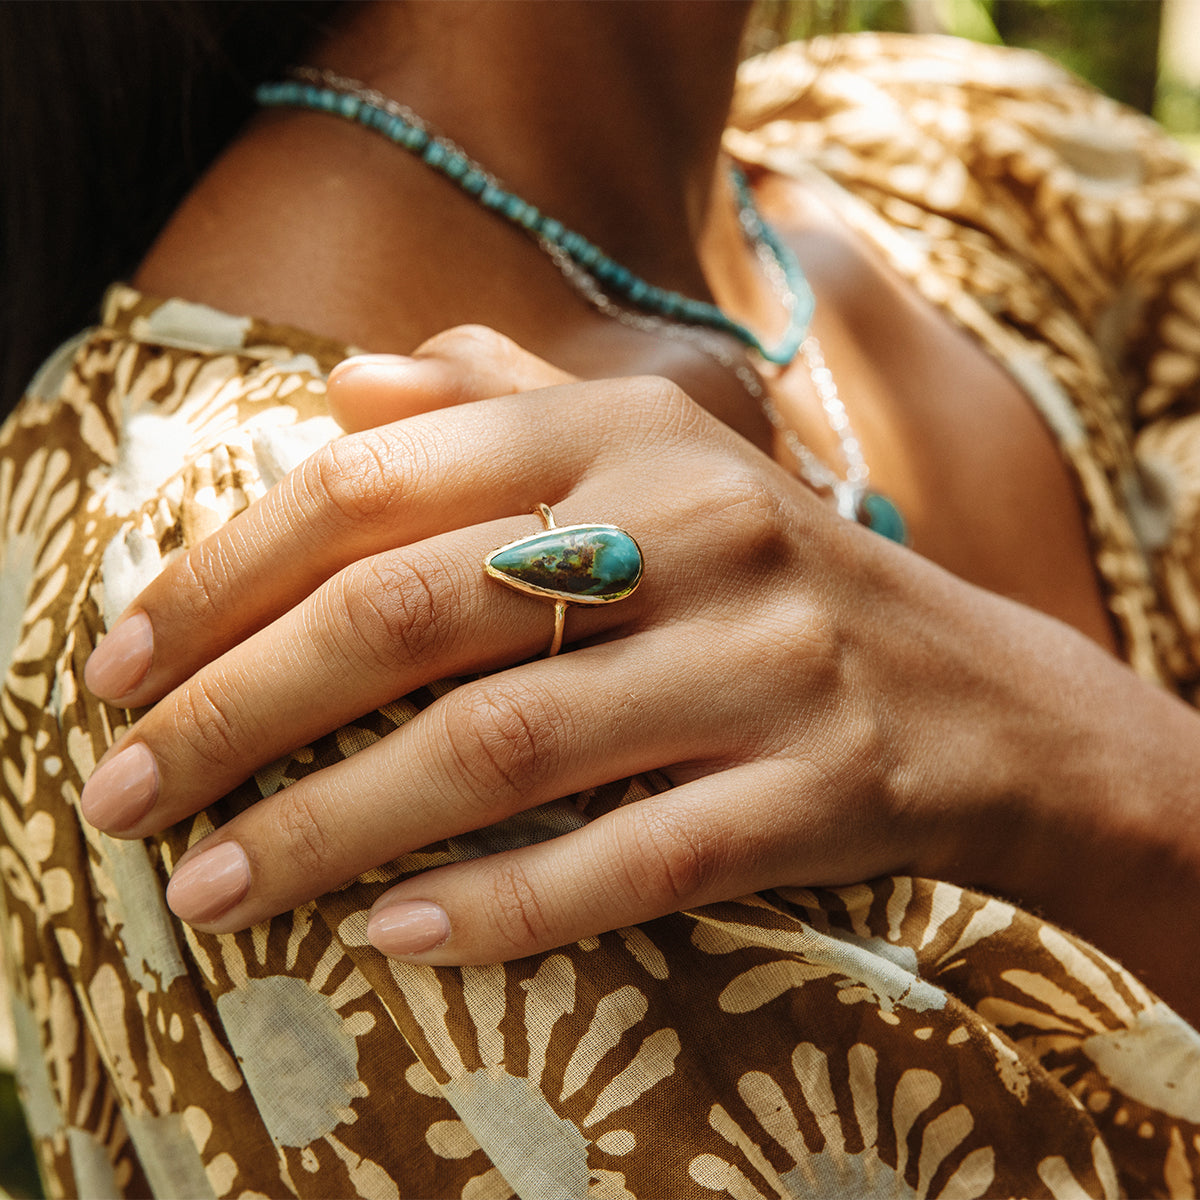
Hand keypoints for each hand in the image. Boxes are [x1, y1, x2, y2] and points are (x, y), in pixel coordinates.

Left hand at [80, 328, 1199, 1013]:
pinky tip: (393, 939)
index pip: (374, 489)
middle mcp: (690, 528)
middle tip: (122, 796)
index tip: (115, 670)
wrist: (983, 693)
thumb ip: (498, 405)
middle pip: (410, 616)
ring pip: (501, 750)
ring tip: (213, 888)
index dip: (222, 579)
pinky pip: (634, 857)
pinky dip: (502, 907)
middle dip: (235, 711)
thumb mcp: (655, 454)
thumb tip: (340, 385)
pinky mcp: (818, 787)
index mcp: (626, 437)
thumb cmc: (774, 574)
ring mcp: (762, 659)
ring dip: (333, 829)